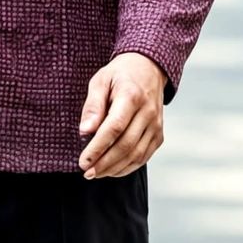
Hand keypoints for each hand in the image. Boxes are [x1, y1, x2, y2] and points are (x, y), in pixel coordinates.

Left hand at [78, 52, 165, 178]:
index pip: (114, 128)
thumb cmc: (119, 75)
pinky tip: (112, 170)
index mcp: (131, 96)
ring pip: (136, 154)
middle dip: (104, 163)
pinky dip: (128, 167)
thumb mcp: (100, 81)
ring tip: (96, 174)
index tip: (83, 161)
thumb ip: (93, 106)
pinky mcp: (159, 134)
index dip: (98, 148)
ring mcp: (156, 125)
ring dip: (115, 168)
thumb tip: (84, 131)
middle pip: (126, 145)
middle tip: (86, 172)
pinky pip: (145, 155)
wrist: (149, 69)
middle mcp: (148, 113)